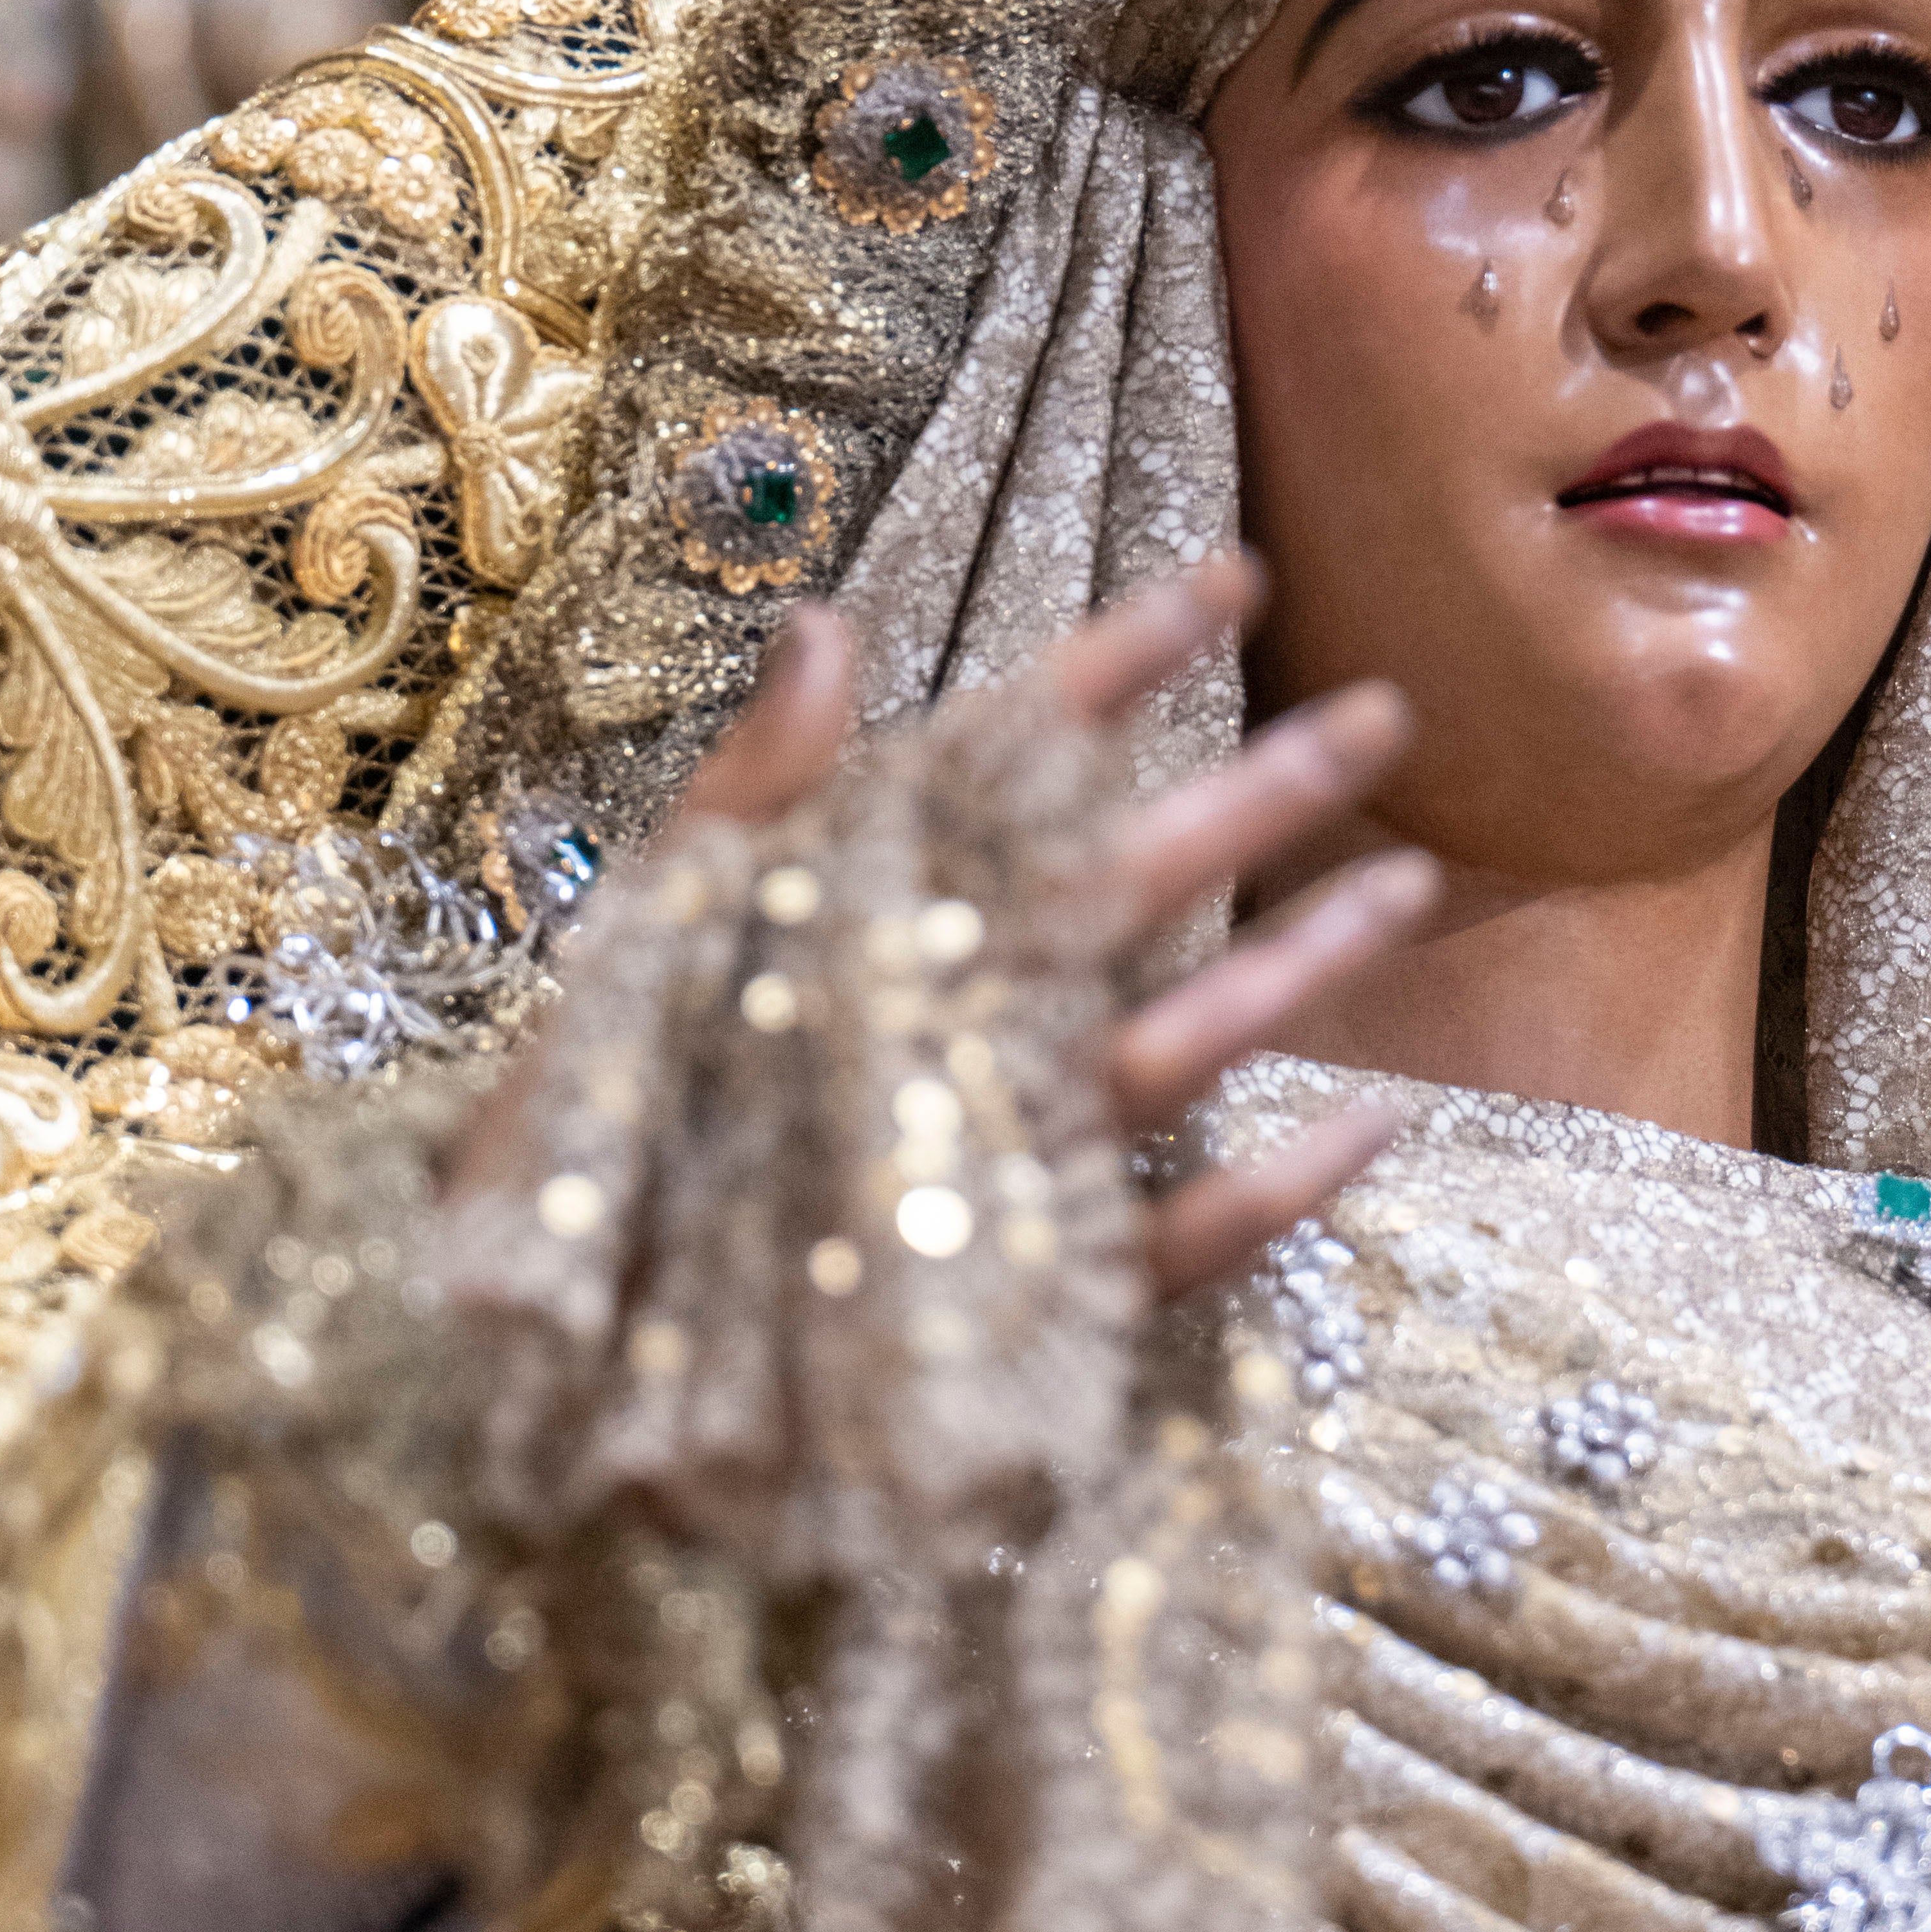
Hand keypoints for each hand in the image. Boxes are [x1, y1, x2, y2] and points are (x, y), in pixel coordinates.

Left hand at [486, 550, 1434, 1301]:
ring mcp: (1007, 1148)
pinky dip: (1269, 1193)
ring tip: (1402, 884)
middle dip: (1257, 796)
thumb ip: (753, 796)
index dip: (1118, 667)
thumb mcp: (645, 947)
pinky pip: (1168, 1242)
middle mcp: (967, 1016)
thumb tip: (825, 618)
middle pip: (1136, 885)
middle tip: (1382, 714)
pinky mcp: (1023, 1289)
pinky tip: (1363, 1129)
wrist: (528, 1354)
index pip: (1016, 762)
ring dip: (1296, 964)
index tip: (1228, 577)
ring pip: (1183, 1040)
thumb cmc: (571, 1138)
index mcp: (877, 914)